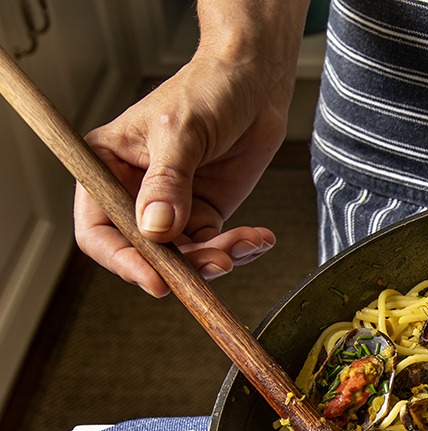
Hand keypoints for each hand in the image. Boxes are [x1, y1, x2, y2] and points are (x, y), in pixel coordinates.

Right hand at [74, 2, 307, 296]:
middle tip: (216, 263)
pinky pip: (215, 247)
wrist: (253, 84)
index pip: (98, 230)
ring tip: (244, 244)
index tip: (155, 279)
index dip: (123, 260)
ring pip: (185, 257)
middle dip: (182, 265)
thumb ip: (168, 182)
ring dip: (216, 259)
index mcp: (107, 169)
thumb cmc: (207, 89)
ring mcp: (172, 208)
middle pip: (145, 253)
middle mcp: (135, 194)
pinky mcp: (205, 214)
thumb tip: (154, 229)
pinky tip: (259, 238)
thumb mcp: (181, 132)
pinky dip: (239, 249)